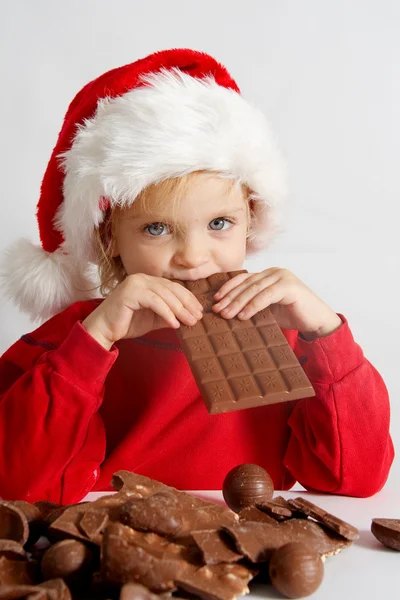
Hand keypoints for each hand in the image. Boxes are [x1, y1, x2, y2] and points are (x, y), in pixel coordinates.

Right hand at [82, 274, 202, 349]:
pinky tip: (175, 324)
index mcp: (147, 281)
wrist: (103, 330)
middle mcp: (141, 278)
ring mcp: (135, 283)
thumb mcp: (153, 319)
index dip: (188, 298)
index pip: (173, 287)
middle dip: (187, 304)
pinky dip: (167, 313)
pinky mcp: (130, 293)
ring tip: (190, 322)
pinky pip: (155, 302)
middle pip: (171, 289)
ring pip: (165, 295)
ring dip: (180, 310)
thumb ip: (168, 315)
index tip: (199, 311)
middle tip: (198, 317)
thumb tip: (189, 317)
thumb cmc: (126, 324)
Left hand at [212, 268, 342, 339]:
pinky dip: (253, 306)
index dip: (228, 288)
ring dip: (238, 302)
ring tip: (227, 315)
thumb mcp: (267, 309)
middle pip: (246, 284)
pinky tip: (243, 315)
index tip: (215, 300)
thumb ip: (252, 304)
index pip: (243, 278)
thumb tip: (227, 311)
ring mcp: (282, 277)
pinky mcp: (289, 286)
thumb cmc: (291, 316)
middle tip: (217, 310)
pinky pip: (266, 296)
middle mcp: (274, 272)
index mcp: (267, 275)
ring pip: (254, 289)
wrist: (316, 322)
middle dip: (230, 297)